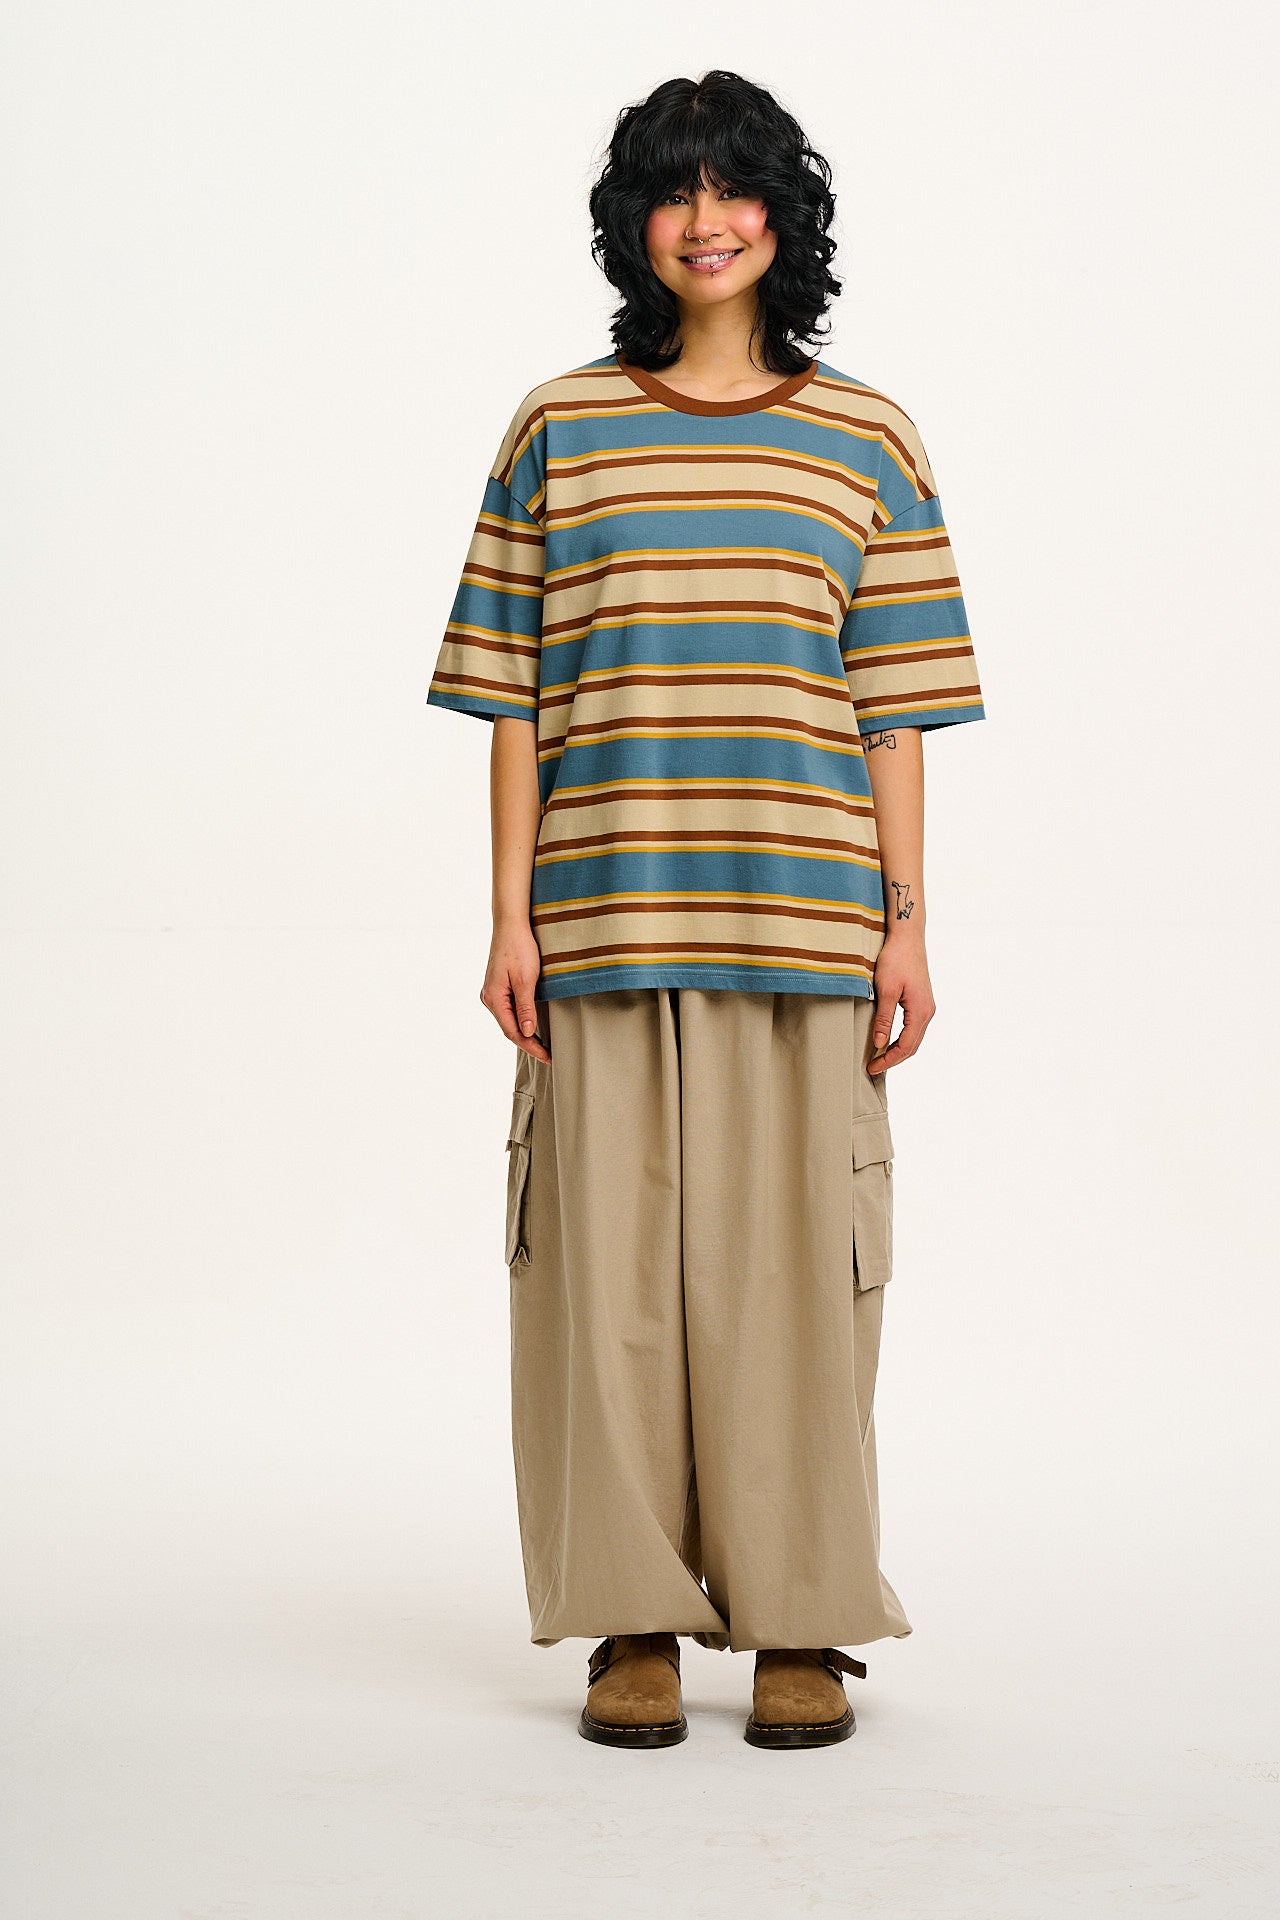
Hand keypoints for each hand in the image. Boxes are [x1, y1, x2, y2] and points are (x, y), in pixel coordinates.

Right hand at [480, 921, 550, 1061]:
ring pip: (510, 1020)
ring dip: (525, 1033)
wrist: (511, 924)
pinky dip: (522, 1020)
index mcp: (494, 998)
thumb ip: (526, 1008)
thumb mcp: (525, 980)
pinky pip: (510, 1010)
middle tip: (549, 1056)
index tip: (547, 1057)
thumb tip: (527, 1033)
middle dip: (529, 1043)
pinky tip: (533, 1026)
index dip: (531, 1047)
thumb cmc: (518, 948)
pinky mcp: (499, 986)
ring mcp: (493, 992)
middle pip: (510, 1028)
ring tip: (543, 1046)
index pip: (513, 1032)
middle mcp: (490, 998)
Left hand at [867, 935, 935, 1073]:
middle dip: (894, 1059)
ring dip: (898, 1050)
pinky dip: (902, 1038)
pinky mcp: (921, 1000)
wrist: (907, 937)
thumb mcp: (886, 990)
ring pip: (914, 1038)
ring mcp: (926, 1006)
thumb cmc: (896, 959)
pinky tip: (889, 1040)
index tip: (872, 1067)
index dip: (889, 1060)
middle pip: (912, 1046)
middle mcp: (928, 1011)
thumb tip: (880, 1043)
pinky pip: (914, 1027)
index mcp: (921, 1011)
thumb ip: (884, 1018)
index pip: (906, 1046)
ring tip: (879, 1057)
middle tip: (873, 1067)